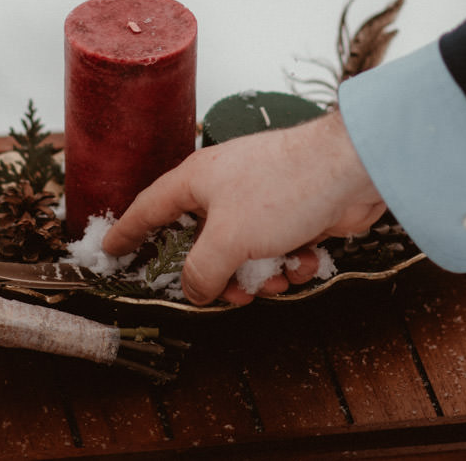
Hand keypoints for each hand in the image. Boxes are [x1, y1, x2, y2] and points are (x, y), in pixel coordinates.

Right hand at [102, 112, 386, 304]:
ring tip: (279, 277)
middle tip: (232, 296)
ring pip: (245, 252)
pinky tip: (307, 260)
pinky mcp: (295, 211)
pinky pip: (279, 248)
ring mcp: (261, 200)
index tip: (111, 250)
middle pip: (204, 244)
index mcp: (195, 181)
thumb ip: (202, 271)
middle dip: (220, 276)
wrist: (354, 169)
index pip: (148, 209)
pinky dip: (291, 261)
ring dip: (261, 274)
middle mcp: (224, 188)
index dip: (127, 232)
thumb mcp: (228, 239)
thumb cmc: (284, 187)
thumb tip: (194, 291)